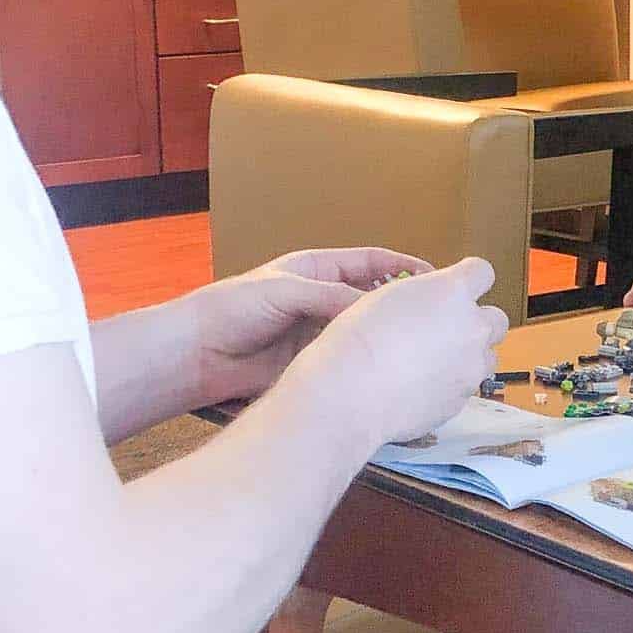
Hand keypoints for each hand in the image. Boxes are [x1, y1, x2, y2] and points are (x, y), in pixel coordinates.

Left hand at [187, 247, 432, 406]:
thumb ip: (332, 297)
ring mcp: (320, 333)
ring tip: (419, 344)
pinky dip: (367, 363)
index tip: (433, 276)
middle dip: (400, 306)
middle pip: (372, 299)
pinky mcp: (314, 363)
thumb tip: (376, 310)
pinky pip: (347, 359)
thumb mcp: (287, 290)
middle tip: (434, 316)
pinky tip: (390, 369)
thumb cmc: (234, 308)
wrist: (197, 354)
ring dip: (386, 337)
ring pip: (363, 332)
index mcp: (318, 270)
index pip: (370, 263)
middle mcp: (323, 300)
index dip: (403, 267)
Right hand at [297, 256, 507, 446]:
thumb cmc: (358, 341)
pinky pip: (467, 387)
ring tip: (433, 362)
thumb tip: (430, 304)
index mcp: (452, 291)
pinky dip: (452, 385)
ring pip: (487, 356)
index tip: (460, 288)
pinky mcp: (463, 399)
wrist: (352, 391)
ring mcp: (471, 365)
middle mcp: (471, 326)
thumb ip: (422, 296)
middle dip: (476, 323)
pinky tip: (421, 385)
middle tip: (446, 330)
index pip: (482, 272)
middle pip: (496, 318)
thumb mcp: (387, 296)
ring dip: (468, 356)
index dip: (470, 280)